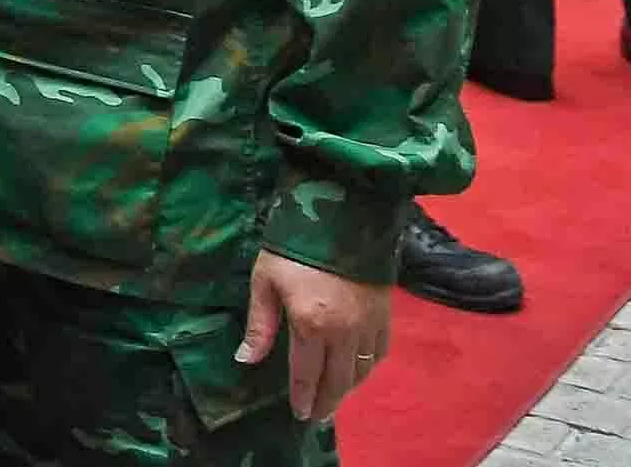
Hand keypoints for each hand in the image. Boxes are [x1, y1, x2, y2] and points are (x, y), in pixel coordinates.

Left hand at [238, 250, 390, 421]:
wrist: (341, 215)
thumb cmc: (293, 247)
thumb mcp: (265, 282)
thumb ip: (259, 325)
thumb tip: (246, 359)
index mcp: (311, 325)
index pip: (307, 374)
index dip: (303, 397)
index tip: (300, 415)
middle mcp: (344, 333)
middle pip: (338, 380)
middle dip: (326, 402)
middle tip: (317, 416)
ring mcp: (368, 325)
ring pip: (361, 371)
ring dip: (348, 389)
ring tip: (334, 397)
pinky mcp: (385, 315)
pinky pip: (379, 354)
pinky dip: (368, 368)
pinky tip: (358, 371)